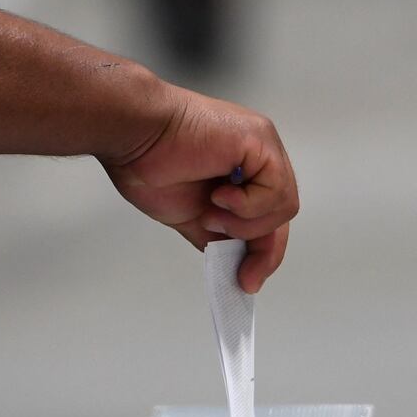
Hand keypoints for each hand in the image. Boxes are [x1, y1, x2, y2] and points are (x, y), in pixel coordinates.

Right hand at [102, 85, 298, 293]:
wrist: (133, 135)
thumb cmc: (150, 163)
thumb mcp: (192, 216)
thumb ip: (219, 237)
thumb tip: (236, 266)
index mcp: (244, 172)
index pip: (271, 218)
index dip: (263, 254)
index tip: (247, 281)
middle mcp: (259, 157)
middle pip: (282, 215)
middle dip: (263, 251)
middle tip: (242, 274)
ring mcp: (263, 146)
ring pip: (283, 207)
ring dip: (245, 223)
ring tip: (211, 214)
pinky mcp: (260, 140)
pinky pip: (276, 190)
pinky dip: (248, 205)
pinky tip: (219, 196)